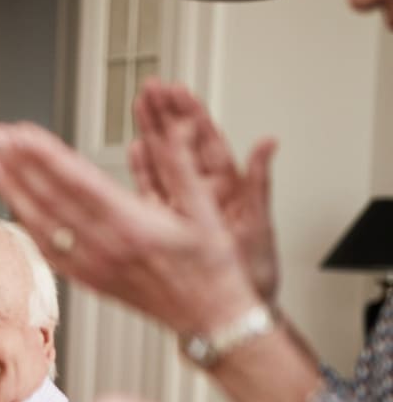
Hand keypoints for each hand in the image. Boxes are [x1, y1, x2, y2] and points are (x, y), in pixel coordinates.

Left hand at [0, 118, 259, 336]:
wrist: (210, 319)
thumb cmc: (213, 267)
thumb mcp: (207, 210)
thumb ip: (181, 166)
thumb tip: (167, 127)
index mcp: (133, 224)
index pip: (77, 181)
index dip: (44, 154)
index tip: (19, 132)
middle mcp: (107, 247)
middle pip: (51, 199)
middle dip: (19, 164)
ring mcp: (95, 267)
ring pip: (43, 226)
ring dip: (14, 193)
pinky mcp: (91, 281)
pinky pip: (51, 252)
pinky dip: (30, 227)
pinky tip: (16, 208)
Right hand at [130, 81, 278, 303]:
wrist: (228, 312)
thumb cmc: (248, 276)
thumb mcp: (258, 226)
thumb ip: (259, 183)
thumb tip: (268, 144)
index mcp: (226, 189)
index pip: (204, 141)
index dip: (188, 113)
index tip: (174, 90)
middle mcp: (202, 195)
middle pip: (180, 146)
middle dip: (164, 115)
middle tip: (150, 89)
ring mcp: (181, 209)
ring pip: (163, 164)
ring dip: (151, 135)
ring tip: (138, 109)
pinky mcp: (165, 225)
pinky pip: (151, 191)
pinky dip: (142, 170)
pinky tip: (134, 151)